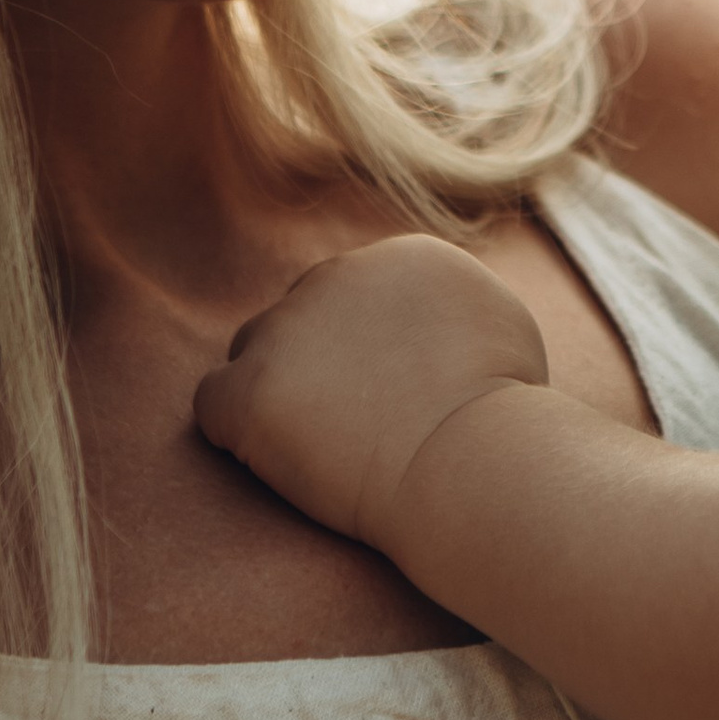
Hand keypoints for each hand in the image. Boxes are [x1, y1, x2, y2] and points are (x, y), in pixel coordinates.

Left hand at [194, 234, 546, 546]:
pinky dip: (236, 434)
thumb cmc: (504, 413)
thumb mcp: (502, 326)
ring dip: (279, 395)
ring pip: (256, 354)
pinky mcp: (248, 388)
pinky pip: (214, 403)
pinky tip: (276, 463)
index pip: (357, 293)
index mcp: (400, 256)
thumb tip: (433, 317)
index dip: (368, 349)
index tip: (393, 396)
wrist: (472, 459)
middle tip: (357, 428)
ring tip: (323, 451)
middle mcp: (336, 274)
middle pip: (304, 317)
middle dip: (320, 367)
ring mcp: (285, 329)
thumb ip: (453, 306)